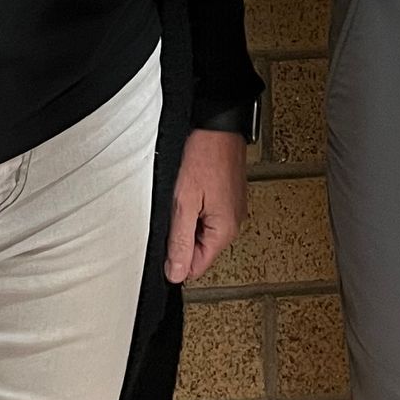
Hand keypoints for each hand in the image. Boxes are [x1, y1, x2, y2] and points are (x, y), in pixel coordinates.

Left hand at [165, 130, 248, 283]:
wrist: (218, 126)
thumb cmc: (204, 157)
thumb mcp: (184, 202)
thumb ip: (179, 240)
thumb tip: (176, 273)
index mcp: (224, 230)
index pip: (196, 267)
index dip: (176, 259)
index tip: (166, 240)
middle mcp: (233, 223)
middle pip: (199, 250)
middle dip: (182, 237)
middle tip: (174, 211)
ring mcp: (233, 210)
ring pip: (202, 232)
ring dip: (188, 221)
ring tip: (183, 197)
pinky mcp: (229, 198)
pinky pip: (209, 216)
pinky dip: (196, 208)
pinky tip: (191, 191)